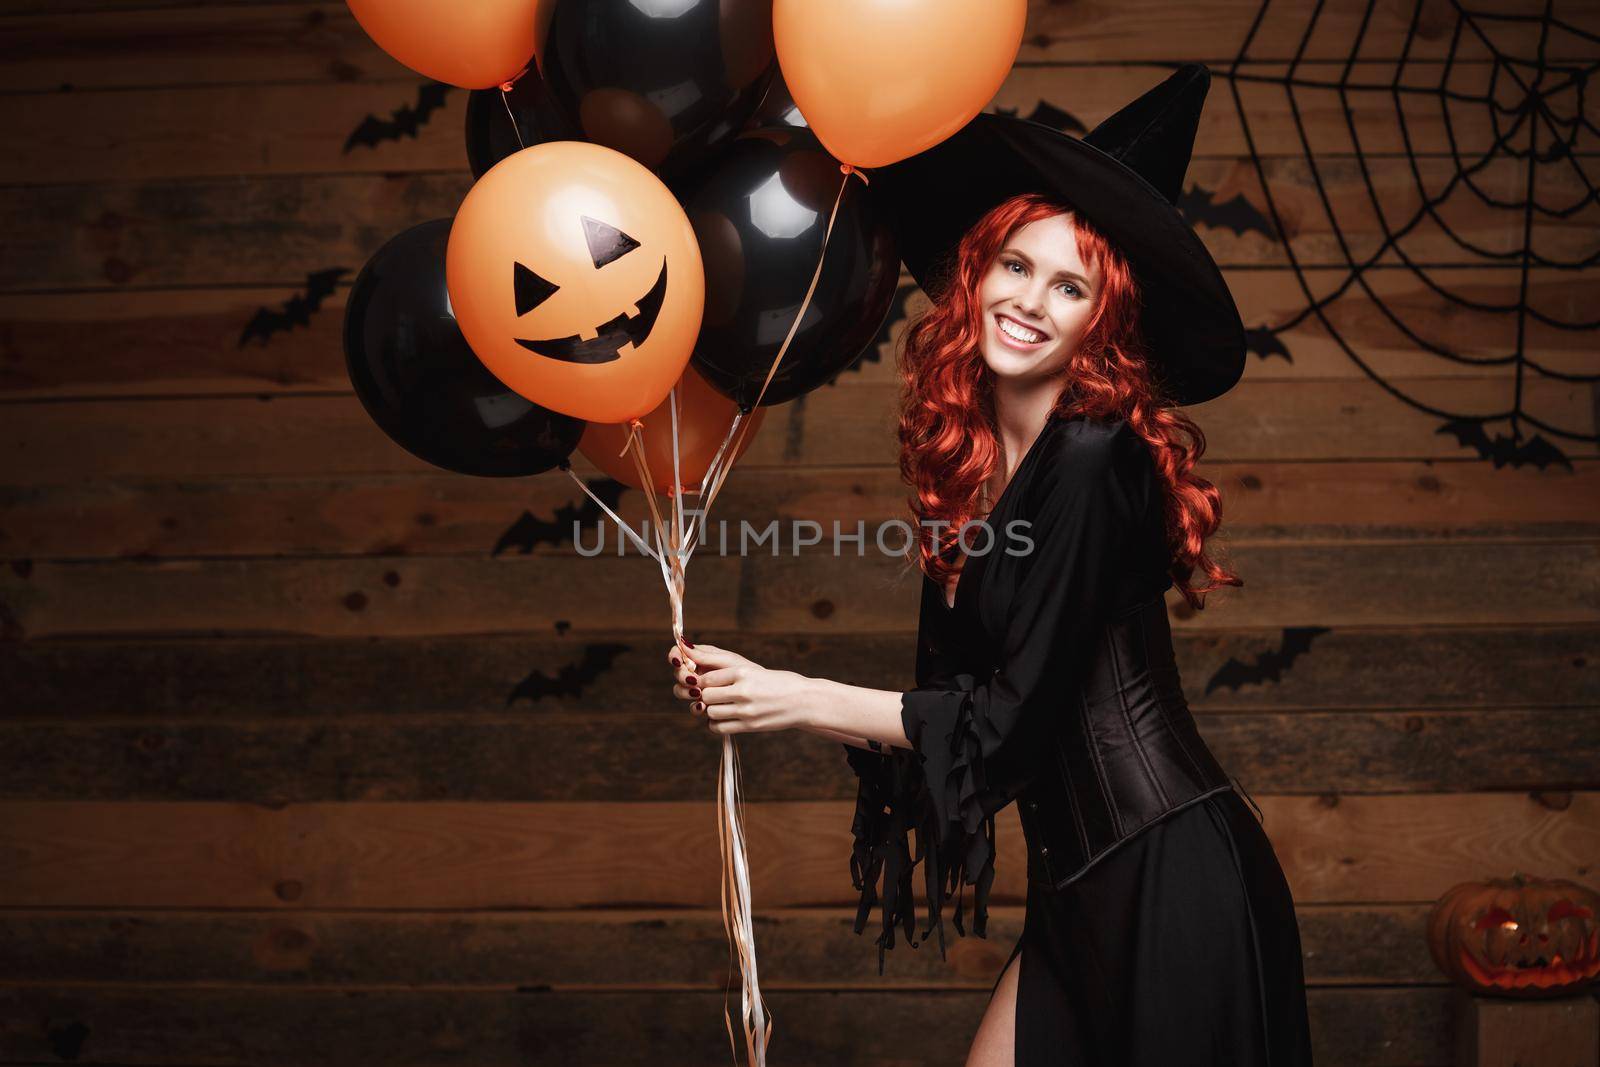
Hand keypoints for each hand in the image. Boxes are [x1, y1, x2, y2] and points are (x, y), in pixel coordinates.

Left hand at [665, 641, 809, 734]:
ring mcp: (747, 711)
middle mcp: (743, 691)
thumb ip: (723, 668)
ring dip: (711, 710)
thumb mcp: (751, 670)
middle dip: (704, 696)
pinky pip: (719, 727)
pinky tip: (726, 717)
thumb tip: (691, 656)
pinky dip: (716, 724)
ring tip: (720, 705)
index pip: (707, 678)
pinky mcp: (750, 726)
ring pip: (711, 712)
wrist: (804, 701)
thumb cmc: (777, 682)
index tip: (704, 682)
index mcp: (743, 673)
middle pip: (706, 696)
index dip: (701, 681)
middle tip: (710, 694)